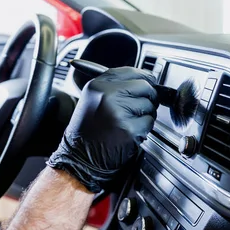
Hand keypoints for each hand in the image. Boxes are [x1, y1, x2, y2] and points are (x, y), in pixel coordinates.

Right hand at [47, 67, 157, 192]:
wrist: (80, 158)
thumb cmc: (88, 131)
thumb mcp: (93, 99)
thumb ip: (115, 86)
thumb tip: (144, 80)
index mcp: (98, 85)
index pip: (132, 71)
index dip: (145, 78)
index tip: (149, 82)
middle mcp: (108, 95)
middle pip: (145, 87)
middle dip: (148, 98)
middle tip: (138, 108)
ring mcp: (119, 112)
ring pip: (149, 105)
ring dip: (145, 115)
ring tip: (128, 122)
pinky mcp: (129, 129)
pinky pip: (148, 122)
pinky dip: (144, 129)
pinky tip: (129, 133)